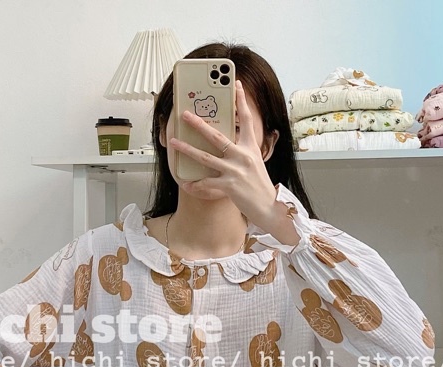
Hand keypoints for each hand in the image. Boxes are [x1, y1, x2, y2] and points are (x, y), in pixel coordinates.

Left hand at [169, 79, 277, 221]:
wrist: (268, 207)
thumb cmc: (259, 185)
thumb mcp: (255, 163)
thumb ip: (242, 151)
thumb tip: (225, 143)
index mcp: (250, 148)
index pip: (247, 119)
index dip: (241, 100)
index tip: (237, 84)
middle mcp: (242, 156)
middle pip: (217, 136)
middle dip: (199, 124)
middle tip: (185, 114)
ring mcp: (235, 171)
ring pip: (206, 157)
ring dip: (187, 149)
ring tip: (174, 142)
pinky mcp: (229, 186)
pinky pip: (207, 184)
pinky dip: (195, 185)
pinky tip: (186, 184)